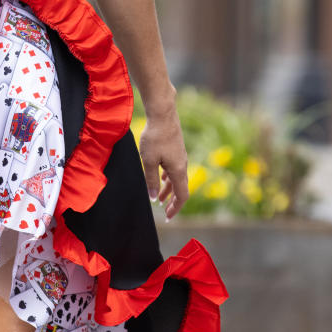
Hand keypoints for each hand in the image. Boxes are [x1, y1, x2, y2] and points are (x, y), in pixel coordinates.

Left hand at [138, 105, 188, 219]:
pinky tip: (161, 178)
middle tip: (164, 212)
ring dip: (168, 190)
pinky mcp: (176, 150)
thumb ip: (150, 180)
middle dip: (172, 201)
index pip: (182, 196)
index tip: (168, 217)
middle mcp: (183, 165)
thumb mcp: (148, 161)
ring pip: (176, 179)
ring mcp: (181, 157)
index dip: (175, 208)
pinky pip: (174, 169)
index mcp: (178, 170)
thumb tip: (153, 197)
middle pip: (180, 189)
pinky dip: (168, 178)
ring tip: (159, 198)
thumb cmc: (155, 137)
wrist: (163, 114)